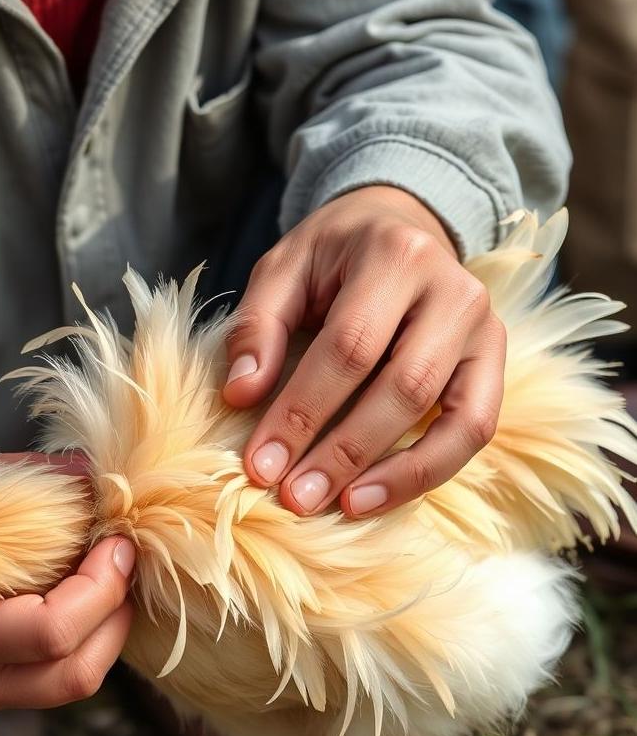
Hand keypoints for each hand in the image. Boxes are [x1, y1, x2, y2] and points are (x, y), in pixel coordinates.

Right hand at [0, 451, 133, 712]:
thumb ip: (17, 480)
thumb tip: (94, 473)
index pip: (50, 632)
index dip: (101, 584)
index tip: (118, 538)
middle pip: (77, 673)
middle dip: (117, 610)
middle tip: (124, 556)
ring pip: (78, 680)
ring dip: (110, 625)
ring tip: (112, 571)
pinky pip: (63, 673)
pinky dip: (92, 634)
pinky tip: (90, 590)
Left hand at [224, 186, 505, 517]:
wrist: (395, 229)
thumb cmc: (330, 256)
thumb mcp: (280, 271)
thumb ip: (257, 327)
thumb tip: (241, 395)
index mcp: (396, 255)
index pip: (349, 347)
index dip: (303, 411)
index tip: (260, 463)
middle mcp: (455, 291)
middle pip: (404, 387)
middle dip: (344, 451)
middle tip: (295, 496)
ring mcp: (486, 329)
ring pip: (457, 419)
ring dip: (396, 475)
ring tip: (340, 506)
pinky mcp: (494, 363)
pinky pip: (475, 429)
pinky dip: (428, 472)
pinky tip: (374, 496)